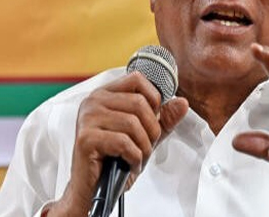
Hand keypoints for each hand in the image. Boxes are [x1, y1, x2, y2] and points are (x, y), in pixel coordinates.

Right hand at [49, 72, 188, 216]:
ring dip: (144, 146)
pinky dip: (134, 157)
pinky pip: (123, 142)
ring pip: (133, 123)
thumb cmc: (116, 160)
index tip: (153, 119)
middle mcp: (93, 101)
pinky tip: (130, 164)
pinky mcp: (86, 138)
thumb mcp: (145, 135)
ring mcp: (87, 119)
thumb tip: (182, 102)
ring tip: (138, 157)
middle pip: (139, 103)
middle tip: (147, 146)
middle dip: (152, 129)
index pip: (137, 79)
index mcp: (105, 94)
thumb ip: (164, 118)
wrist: (94, 190)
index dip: (153, 99)